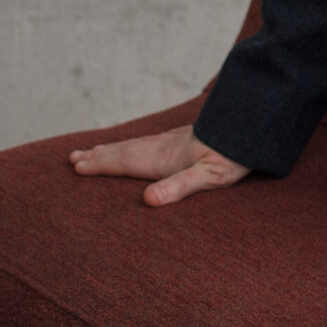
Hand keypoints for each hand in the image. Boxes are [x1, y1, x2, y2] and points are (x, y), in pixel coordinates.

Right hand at [68, 123, 251, 206]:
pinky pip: (150, 142)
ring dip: (113, 148)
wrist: (254, 126)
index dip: (100, 165)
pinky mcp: (186, 138)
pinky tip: (138, 147)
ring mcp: (175, 140)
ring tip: (95, 149)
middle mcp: (164, 147)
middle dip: (99, 156)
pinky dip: (134, 145)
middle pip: (124, 151)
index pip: (124, 162)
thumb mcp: (209, 176)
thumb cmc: (234, 155)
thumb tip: (148, 200)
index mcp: (164, 159)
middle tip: (73, 157)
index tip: (76, 166)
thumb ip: (179, 187)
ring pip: (136, 144)